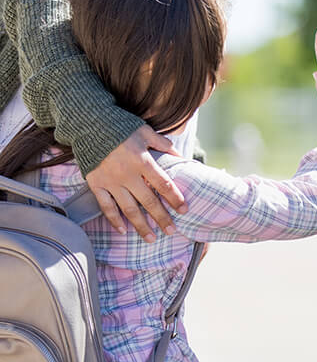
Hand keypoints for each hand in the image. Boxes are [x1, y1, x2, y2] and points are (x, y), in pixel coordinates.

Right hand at [86, 125, 185, 240]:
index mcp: (142, 161)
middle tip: (172, 231)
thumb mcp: (145, 131)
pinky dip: (114, 219)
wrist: (87, 122)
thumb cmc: (120, 126)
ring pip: (129, 208)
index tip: (184, 210)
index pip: (163, 184)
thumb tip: (180, 157)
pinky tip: (123, 230)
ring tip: (151, 238)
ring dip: (141, 225)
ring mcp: (111, 181)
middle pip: (148, 201)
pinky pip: (106, 206)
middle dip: (161, 217)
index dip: (175, 198)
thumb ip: (163, 145)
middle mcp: (127, 174)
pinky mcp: (96, 183)